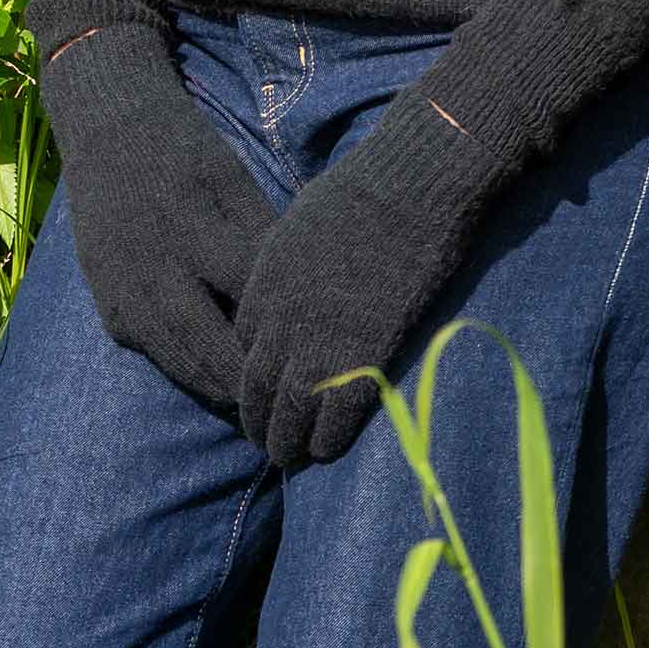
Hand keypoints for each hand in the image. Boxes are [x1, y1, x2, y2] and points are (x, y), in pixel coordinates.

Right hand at [40, 21, 281, 414]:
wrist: (106, 128)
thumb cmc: (182, 147)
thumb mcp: (231, 177)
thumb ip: (260, 234)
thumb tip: (298, 291)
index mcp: (193, 230)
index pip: (248, 301)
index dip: (282, 333)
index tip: (317, 356)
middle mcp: (154, 272)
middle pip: (213, 350)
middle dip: (254, 383)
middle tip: (294, 402)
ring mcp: (125, 295)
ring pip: (181, 365)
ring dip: (222, 389)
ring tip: (262, 404)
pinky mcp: (109, 307)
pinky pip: (154, 353)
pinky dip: (187, 369)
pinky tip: (219, 377)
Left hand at [230, 156, 470, 464]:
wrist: (405, 190)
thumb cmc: (362, 188)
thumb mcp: (304, 220)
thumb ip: (292, 258)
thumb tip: (297, 273)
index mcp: (266, 279)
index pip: (243, 343)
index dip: (251, 373)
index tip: (260, 390)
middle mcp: (281, 317)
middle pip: (257, 385)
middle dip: (258, 419)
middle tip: (264, 442)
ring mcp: (319, 340)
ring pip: (290, 409)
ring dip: (286, 441)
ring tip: (289, 459)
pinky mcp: (362, 357)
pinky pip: (335, 415)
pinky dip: (327, 440)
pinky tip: (326, 452)